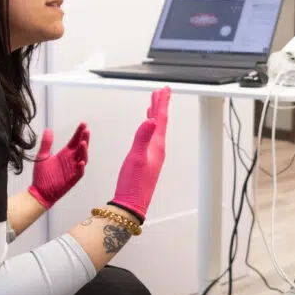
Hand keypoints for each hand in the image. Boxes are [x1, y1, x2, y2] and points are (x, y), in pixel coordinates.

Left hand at [27, 124, 89, 208]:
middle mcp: (71, 161)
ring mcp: (72, 170)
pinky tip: (80, 161)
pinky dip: (81, 167)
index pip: (74, 141)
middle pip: (81, 148)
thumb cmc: (42, 176)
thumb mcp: (42, 156)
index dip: (79, 133)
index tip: (83, 124)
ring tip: (83, 143)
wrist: (39, 192)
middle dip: (84, 139)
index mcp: (65, 154)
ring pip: (83, 159)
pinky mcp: (71, 180)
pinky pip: (79, 173)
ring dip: (84, 151)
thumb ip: (47, 143)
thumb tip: (48, 130)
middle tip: (86, 131)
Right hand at [111, 87, 170, 220]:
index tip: (164, 90)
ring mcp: (153, 154)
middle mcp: (158, 149)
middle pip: (160, 122)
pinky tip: (146, 128)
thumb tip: (150, 120)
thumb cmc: (133, 184)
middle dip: (160, 105)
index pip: (161, 119)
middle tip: (161, 91)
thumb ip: (142, 138)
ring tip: (153, 104)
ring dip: (155, 115)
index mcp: (157, 146)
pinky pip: (150, 137)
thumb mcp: (136, 158)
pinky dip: (149, 128)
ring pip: (155, 129)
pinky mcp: (147, 160)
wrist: (131, 204)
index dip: (162, 103)